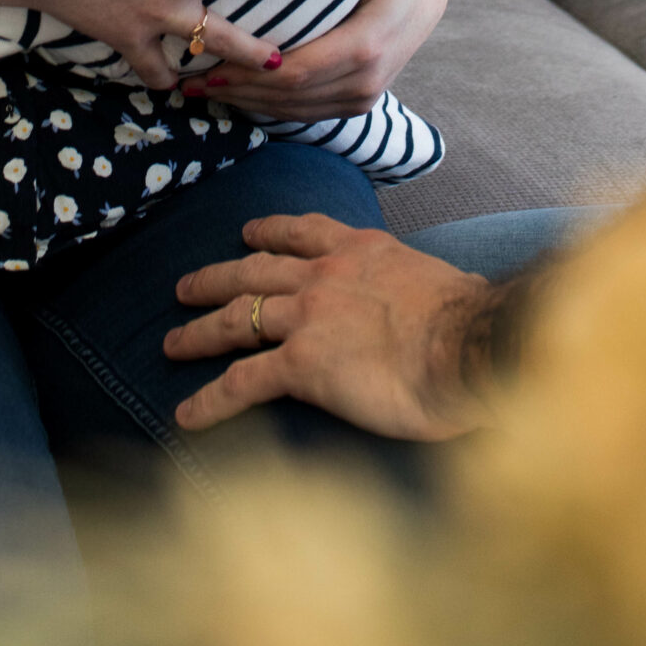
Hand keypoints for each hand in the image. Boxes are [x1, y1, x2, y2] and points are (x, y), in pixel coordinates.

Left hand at [165, 214, 493, 439]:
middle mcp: (325, 274)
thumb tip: (458, 300)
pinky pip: (241, 381)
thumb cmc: (472, 324)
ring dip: (199, 331)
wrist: (469, 344)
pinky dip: (210, 400)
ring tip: (172, 342)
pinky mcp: (300, 363)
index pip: (303, 231)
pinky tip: (188, 414)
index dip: (270, 232)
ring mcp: (308, 315)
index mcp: (362, 249)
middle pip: (254, 270)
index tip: (248, 234)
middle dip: (215, 277)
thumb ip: (430, 291)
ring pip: (236, 318)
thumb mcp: (447, 285)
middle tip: (185, 287)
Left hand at [182, 0, 447, 119]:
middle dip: (239, 89)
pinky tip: (234, 96)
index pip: (299, 68)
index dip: (252, 70)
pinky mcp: (352, 105)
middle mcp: (365, 82)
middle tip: (191, 78)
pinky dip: (265, 106)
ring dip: (245, 102)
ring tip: (201, 88)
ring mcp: (360, 99)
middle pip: (289, 94)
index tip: (211, 59)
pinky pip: (303, 112)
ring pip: (292, 109)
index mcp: (368, 46)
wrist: (422, 3)